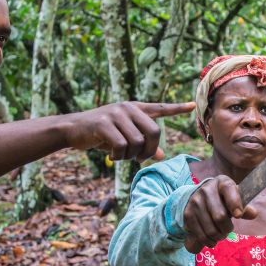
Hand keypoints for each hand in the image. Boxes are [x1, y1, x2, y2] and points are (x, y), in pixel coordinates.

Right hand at [66, 101, 194, 162]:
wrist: (72, 129)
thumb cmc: (100, 134)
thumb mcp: (123, 137)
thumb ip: (142, 143)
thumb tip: (161, 155)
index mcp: (135, 109)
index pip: (160, 108)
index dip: (176, 109)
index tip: (193, 106)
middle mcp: (128, 108)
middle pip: (153, 132)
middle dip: (148, 150)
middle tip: (139, 159)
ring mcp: (116, 114)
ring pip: (136, 142)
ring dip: (130, 156)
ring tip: (120, 156)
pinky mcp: (104, 123)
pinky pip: (121, 145)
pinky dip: (118, 156)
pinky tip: (111, 156)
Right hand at [183, 175, 257, 252]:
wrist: (199, 195)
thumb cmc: (223, 198)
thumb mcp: (235, 197)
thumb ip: (244, 206)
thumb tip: (253, 214)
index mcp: (222, 182)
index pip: (229, 190)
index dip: (235, 204)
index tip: (238, 215)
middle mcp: (206, 190)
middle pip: (220, 216)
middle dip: (227, 228)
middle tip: (228, 230)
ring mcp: (195, 202)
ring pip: (210, 229)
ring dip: (219, 236)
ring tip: (221, 234)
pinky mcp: (188, 214)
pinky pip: (200, 234)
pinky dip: (209, 241)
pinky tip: (212, 240)